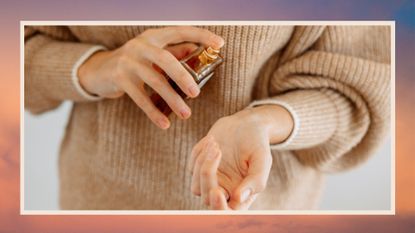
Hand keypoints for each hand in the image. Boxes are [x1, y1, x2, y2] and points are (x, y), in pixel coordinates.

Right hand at [78, 26, 223, 128]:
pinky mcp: (120, 78)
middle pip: (166, 60)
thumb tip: (196, 51)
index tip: (219, 44)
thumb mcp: (153, 54)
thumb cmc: (134, 62)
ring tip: (185, 114)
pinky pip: (140, 98)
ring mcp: (129, 61)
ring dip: (172, 100)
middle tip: (196, 93)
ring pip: (155, 81)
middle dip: (183, 77)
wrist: (99, 71)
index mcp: (153, 37)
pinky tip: (164, 124)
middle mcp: (141, 46)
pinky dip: (153, 112)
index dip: (200, 35)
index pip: (180, 31)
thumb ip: (173, 52)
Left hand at [189, 105, 293, 209]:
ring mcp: (211, 181)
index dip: (219, 206)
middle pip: (208, 198)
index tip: (216, 192)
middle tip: (218, 151)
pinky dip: (199, 152)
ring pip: (196, 187)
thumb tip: (238, 198)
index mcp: (242, 195)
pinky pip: (191, 167)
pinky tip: (212, 140)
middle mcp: (225, 191)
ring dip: (203, 162)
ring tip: (216, 143)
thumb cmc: (257, 143)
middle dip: (208, 176)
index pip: (227, 211)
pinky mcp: (199, 168)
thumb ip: (256, 181)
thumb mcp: (262, 160)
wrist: (245, 124)